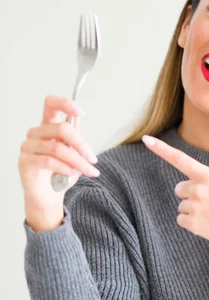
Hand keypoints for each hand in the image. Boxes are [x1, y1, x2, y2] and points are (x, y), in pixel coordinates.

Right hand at [18, 95, 99, 231]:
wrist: (50, 196)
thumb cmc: (62, 172)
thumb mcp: (74, 152)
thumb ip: (75, 135)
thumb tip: (78, 117)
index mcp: (48, 126)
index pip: (50, 104)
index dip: (65, 104)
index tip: (81, 113)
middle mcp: (36, 133)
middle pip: (61, 128)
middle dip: (82, 145)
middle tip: (93, 159)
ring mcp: (28, 147)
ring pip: (57, 148)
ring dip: (78, 161)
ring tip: (89, 170)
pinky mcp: (25, 162)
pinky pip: (49, 161)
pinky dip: (66, 167)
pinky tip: (74, 172)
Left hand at [141, 135, 208, 245]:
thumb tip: (195, 182)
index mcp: (208, 176)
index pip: (181, 159)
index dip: (161, 149)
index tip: (146, 139)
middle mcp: (198, 189)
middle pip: (180, 188)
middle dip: (190, 193)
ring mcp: (193, 207)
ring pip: (181, 205)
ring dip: (193, 209)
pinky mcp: (191, 223)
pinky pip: (181, 219)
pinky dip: (191, 222)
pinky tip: (207, 223)